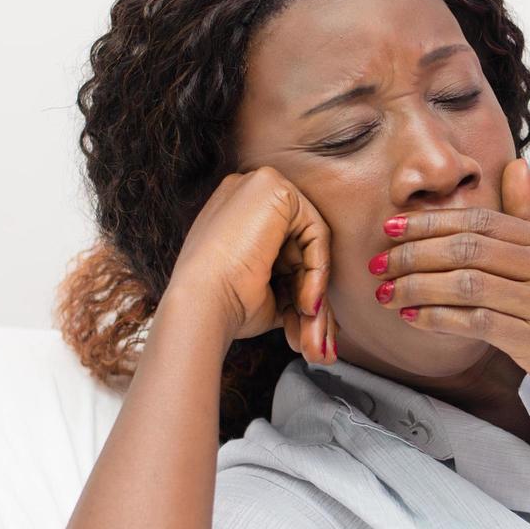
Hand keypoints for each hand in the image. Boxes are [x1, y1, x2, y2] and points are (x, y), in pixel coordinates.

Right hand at [165, 166, 338, 361]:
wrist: (202, 307)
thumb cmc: (227, 307)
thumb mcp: (270, 294)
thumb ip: (297, 286)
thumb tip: (327, 313)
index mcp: (237, 217)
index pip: (287, 251)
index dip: (300, 291)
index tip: (305, 330)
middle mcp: (245, 195)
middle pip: (301, 248)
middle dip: (312, 297)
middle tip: (315, 342)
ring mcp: (256, 186)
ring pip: (311, 244)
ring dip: (315, 293)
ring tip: (312, 334)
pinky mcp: (272, 187)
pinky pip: (315, 233)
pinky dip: (317, 272)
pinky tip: (305, 304)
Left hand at [368, 158, 529, 414]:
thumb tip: (516, 166)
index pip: (481, 221)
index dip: (431, 223)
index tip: (392, 228)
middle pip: (468, 248)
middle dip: (415, 253)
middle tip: (379, 263)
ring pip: (466, 284)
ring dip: (417, 287)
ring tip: (386, 293)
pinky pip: (476, 322)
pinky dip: (437, 318)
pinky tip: (413, 318)